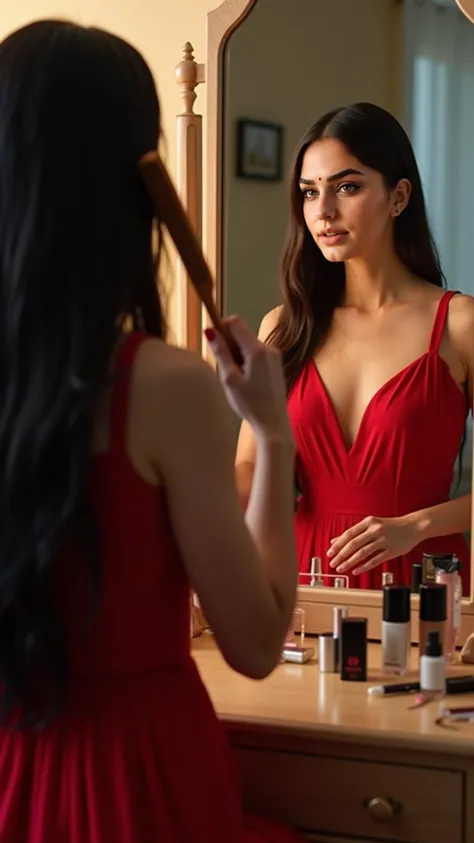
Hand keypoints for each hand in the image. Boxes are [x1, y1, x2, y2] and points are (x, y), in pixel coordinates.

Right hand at [204, 316, 292, 443]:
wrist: (273, 424)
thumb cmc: (250, 404)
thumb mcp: (230, 379)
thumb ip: (221, 353)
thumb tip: (210, 330)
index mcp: (257, 350)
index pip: (235, 321)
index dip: (221, 328)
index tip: (215, 345)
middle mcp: (268, 348)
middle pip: (241, 333)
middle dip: (229, 345)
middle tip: (226, 369)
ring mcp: (274, 356)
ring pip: (248, 344)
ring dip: (237, 355)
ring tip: (236, 379)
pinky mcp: (276, 364)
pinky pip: (256, 353)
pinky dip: (247, 361)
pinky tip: (246, 381)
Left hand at [327, 515, 418, 574]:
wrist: (413, 526)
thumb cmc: (390, 526)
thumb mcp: (371, 525)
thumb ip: (354, 533)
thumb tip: (335, 540)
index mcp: (368, 522)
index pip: (348, 534)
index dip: (337, 545)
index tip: (329, 553)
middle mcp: (375, 530)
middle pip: (354, 544)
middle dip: (341, 555)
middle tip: (333, 563)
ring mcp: (384, 541)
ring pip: (363, 553)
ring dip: (350, 562)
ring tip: (341, 568)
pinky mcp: (391, 551)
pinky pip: (375, 560)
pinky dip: (364, 566)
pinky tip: (356, 570)